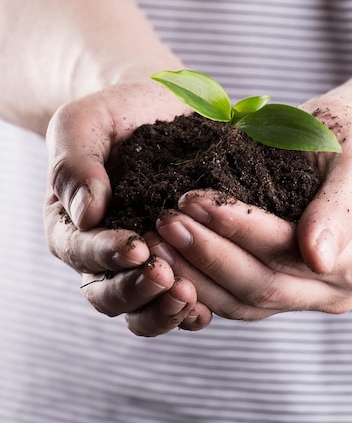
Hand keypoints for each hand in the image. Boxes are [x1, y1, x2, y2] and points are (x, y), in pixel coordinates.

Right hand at [44, 81, 211, 335]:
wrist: (162, 110)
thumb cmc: (119, 116)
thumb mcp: (86, 123)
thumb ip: (75, 162)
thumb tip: (85, 214)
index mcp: (75, 225)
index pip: (81, 252)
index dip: (106, 254)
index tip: (136, 245)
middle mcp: (106, 255)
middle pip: (108, 295)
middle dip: (136, 290)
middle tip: (165, 276)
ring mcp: (145, 265)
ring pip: (143, 310)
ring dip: (163, 309)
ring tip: (187, 296)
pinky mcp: (181, 267)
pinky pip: (179, 305)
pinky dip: (190, 311)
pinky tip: (207, 305)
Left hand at [153, 99, 351, 319]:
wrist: (350, 146)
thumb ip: (341, 208)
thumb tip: (317, 259)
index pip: (289, 251)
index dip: (238, 229)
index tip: (193, 199)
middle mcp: (336, 289)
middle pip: (262, 284)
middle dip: (208, 253)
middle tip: (164, 222)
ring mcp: (308, 297)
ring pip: (243, 302)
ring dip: (195, 274)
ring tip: (155, 241)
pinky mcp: (281, 293)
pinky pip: (236, 301)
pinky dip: (200, 284)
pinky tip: (169, 260)